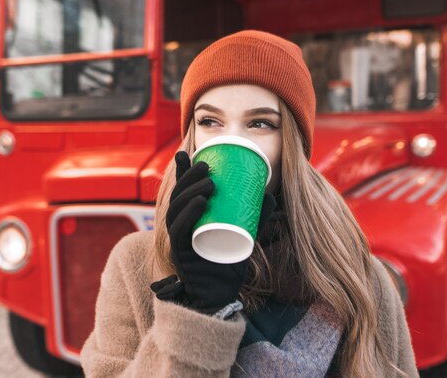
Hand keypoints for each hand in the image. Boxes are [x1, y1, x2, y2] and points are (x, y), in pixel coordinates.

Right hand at [151, 151, 276, 313]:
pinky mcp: (181, 253)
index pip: (182, 191)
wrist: (221, 294)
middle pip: (177, 196)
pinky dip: (189, 214)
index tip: (185, 153)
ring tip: (209, 181)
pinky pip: (180, 230)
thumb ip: (255, 217)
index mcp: (189, 218)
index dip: (181, 172)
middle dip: (189, 177)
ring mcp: (178, 240)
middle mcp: (179, 226)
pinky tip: (201, 202)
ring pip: (177, 210)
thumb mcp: (244, 235)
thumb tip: (269, 194)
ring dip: (191, 192)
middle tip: (206, 164)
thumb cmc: (229, 264)